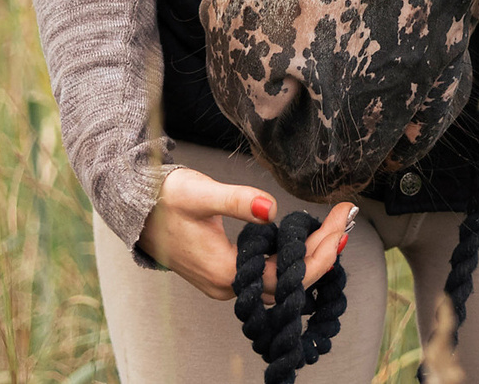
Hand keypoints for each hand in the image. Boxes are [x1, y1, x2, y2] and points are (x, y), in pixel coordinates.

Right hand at [136, 167, 354, 301]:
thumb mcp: (199, 192)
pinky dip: (290, 259)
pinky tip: (305, 240)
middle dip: (321, 254)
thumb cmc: (164, 199)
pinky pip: (267, 276)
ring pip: (279, 281)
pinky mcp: (223, 274)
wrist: (132, 210)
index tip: (341, 226)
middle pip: (287, 282)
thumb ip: (235, 200)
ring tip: (335, 229)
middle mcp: (227, 286)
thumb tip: (269, 207)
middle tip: (346, 221)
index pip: (285, 276)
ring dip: (308, 258)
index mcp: (223, 271)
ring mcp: (225, 283)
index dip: (318, 255)